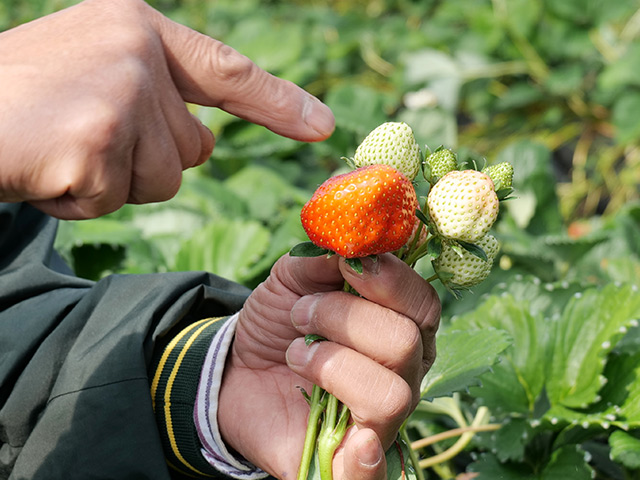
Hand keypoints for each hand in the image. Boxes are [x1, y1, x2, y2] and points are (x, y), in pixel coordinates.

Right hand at [0, 0, 333, 219]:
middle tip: (79, 136)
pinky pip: (115, 199)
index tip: (322, 126)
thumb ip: (157, 100)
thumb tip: (210, 143)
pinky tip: (42, 169)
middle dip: (145, 161)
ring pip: (161, 180)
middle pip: (191, 147)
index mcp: (137, 27)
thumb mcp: (93, 73)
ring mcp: (119, 92)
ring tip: (57, 149)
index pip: (227, 71)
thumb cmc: (16, 99)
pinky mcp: (96, 139)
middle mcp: (136, 50)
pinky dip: (79, 199)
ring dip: (112, 182)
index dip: (278, 101)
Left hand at [219, 253, 440, 478]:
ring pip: (390, 391)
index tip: (344, 267)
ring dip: (331, 362)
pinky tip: (349, 441)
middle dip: (342, 316)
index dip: (387, 280)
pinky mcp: (353, 460)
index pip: (422, 304)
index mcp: (400, 327)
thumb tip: (353, 246)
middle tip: (300, 315)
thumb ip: (321, 258)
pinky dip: (367, 458)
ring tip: (296, 354)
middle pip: (405, 342)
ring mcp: (383, 419)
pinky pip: (378, 467)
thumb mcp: (290, 279)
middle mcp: (404, 374)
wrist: (236, 372)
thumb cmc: (277, 324)